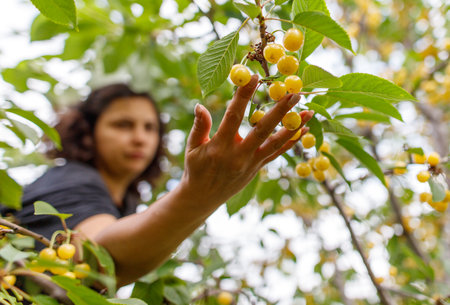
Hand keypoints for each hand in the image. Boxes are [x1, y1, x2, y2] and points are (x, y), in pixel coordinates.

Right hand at [180, 75, 313, 210]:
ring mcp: (251, 163)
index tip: (254, 77)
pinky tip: (302, 130)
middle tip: (294, 93)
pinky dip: (290, 142)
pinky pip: (277, 154)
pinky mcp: (258, 169)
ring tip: (309, 112)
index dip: (244, 96)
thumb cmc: (195, 169)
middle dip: (280, 111)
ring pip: (276, 143)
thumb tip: (200, 105)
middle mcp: (239, 155)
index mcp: (220, 146)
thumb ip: (199, 126)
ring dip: (293, 126)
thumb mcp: (192, 148)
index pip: (233, 116)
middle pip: (263, 129)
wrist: (203, 198)